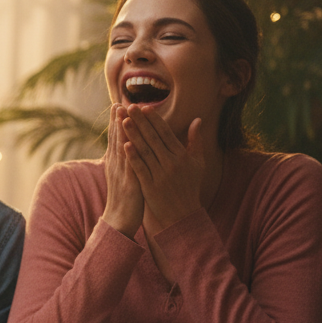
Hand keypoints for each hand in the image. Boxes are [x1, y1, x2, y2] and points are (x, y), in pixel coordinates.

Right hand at [101, 104, 143, 236]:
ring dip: (121, 131)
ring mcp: (121, 173)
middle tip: (117, 102)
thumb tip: (127, 149)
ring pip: (121, 148)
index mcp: (116, 163)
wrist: (119, 220)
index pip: (116, 138)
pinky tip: (127, 141)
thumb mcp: (124, 177)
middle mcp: (116, 165)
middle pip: (116, 139)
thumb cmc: (125, 199)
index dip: (116, 122)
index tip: (118, 105)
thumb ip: (126, 162)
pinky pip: (128, 165)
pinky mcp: (129, 182)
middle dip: (117, 120)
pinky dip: (127, 152)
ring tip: (121, 115)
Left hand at [122, 105, 204, 230]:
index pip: (166, 133)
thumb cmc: (189, 187)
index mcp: (182, 156)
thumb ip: (196, 141)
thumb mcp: (198, 164)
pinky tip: (124, 145)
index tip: (144, 107)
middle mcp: (172, 163)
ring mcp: (161, 175)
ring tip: (123, 121)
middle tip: (130, 107)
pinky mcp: (150, 186)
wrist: (182, 215)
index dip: (154, 120)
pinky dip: (133, 157)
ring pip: (145, 151)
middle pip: (153, 139)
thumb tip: (198, 120)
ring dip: (134, 135)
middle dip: (141, 122)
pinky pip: (140, 168)